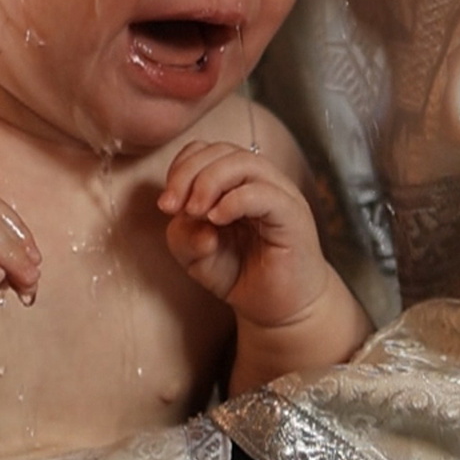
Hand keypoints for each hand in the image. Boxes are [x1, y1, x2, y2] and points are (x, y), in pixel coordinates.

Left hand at [159, 141, 339, 332]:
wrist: (278, 308)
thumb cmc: (239, 275)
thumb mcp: (194, 256)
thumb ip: (182, 233)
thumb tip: (189, 215)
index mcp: (237, 182)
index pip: (206, 150)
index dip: (181, 168)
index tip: (167, 205)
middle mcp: (261, 181)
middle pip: (222, 150)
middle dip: (188, 173)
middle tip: (172, 207)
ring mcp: (280, 195)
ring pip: (244, 163)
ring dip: (209, 182)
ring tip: (195, 212)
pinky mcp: (293, 217)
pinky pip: (264, 194)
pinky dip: (234, 201)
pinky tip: (216, 220)